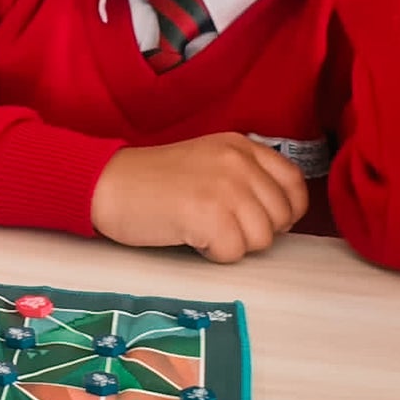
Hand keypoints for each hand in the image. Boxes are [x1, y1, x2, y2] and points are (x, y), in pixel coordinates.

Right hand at [90, 133, 308, 263]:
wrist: (106, 184)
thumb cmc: (152, 180)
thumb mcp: (207, 160)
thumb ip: (245, 175)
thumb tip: (280, 215)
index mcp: (240, 145)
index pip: (293, 184)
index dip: (283, 211)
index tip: (258, 219)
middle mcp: (238, 162)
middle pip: (280, 217)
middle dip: (253, 231)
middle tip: (217, 224)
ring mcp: (225, 187)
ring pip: (261, 239)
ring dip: (232, 243)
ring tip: (200, 228)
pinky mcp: (209, 214)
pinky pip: (233, 253)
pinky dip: (212, 254)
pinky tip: (189, 236)